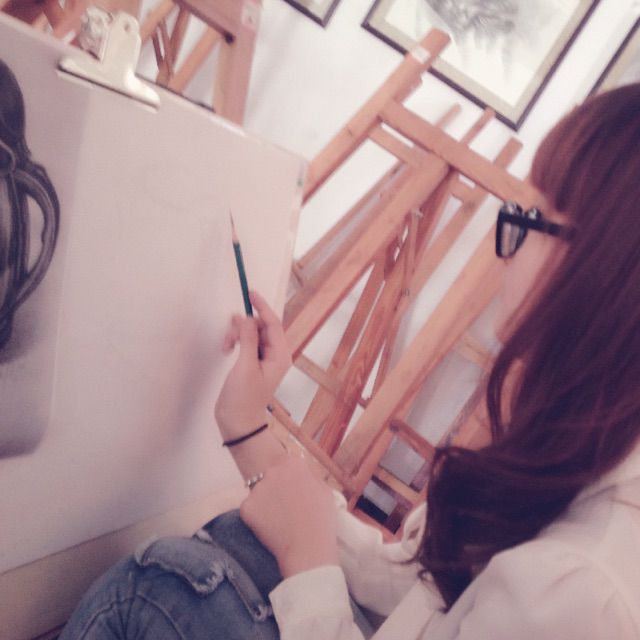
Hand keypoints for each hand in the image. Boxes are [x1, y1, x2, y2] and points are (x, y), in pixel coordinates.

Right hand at [215, 291, 290, 436]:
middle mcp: (275, 355)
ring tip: (225, 347)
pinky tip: (227, 350)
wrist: (238, 423)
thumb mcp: (245, 366)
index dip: (262, 307)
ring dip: (237, 334)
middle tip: (228, 336)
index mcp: (279, 355)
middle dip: (244, 326)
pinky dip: (236, 342)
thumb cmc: (243, 398)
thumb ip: (247, 339)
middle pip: (260, 327)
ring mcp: (264, 359)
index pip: (273, 324)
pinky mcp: (252, 363)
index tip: (250, 293)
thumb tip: (247, 317)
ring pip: (251, 333)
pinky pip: (246, 343)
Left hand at [240, 455, 338, 577]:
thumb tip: (301, 470)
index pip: (286, 462)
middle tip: (287, 506)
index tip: (294, 490)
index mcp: (293, 463)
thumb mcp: (324, 488)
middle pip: (271, 475)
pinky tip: (271, 527)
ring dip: (266, 502)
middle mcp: (272, 471)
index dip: (290, 477)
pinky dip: (257, 517)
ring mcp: (257, 489)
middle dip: (276, 487)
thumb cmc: (321, 519)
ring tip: (280, 520)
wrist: (308, 548)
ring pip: (260, 493)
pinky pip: (250, 509)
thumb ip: (309, 474)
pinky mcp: (246, 507)